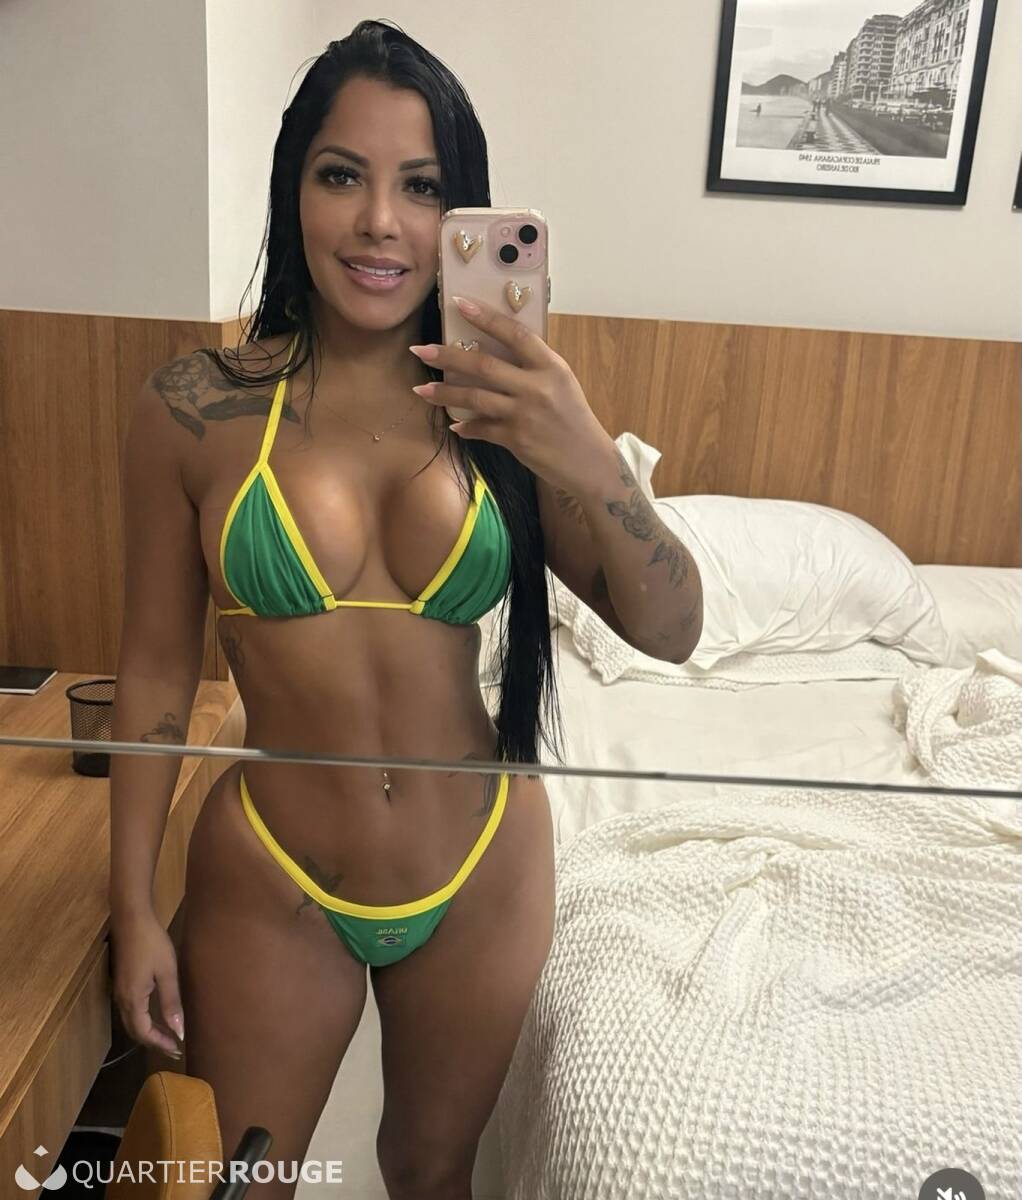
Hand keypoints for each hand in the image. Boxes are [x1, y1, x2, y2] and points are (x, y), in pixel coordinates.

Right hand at [110, 908, 185, 1058]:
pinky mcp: (122, 983)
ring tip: (168, 1035)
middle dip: (154, 1042)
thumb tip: (179, 1031)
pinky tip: (155, 1016)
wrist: (132, 919)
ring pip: (131, 1022)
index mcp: (133, 1000)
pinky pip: (131, 1011)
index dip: (160, 1044)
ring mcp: (119, 991)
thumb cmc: (152, 944)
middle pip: (135, 1031)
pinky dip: (143, 1020)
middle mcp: (122, 1000)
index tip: (177, 1049)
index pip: (144, 1033)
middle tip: (174, 1047)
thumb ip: (171, 1002)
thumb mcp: (167, 972)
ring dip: (148, 1032)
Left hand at [408, 295, 614, 492]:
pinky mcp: (516, 439)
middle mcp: (537, 387)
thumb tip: (496, 354)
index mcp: (551, 366)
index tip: (458, 303)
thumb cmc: (574, 420)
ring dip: (444, 393)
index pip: (514, 333)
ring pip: (475, 397)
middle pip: (484, 364)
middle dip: (447, 356)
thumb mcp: (562, 384)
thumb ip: (533, 369)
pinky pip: (482, 428)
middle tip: (420, 349)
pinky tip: (454, 424)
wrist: (590, 462)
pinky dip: (466, 426)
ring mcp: (524, 413)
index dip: (486, 317)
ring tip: (421, 389)